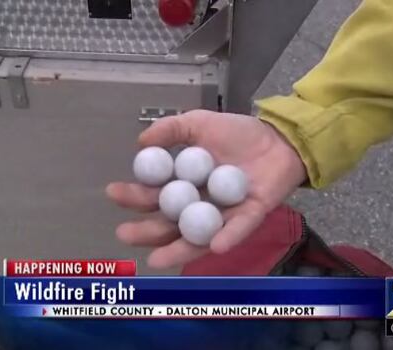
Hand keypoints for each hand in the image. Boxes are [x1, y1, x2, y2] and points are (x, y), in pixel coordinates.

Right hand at [106, 110, 307, 268]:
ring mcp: (225, 214)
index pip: (155, 194)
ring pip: (198, 236)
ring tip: (155, 260)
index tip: (114, 192)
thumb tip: (140, 143)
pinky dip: (227, 237)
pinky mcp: (251, 216)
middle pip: (170, 222)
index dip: (135, 196)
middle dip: (146, 231)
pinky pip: (238, 229)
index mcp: (185, 184)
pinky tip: (214, 246)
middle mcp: (201, 204)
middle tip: (124, 234)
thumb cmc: (238, 133)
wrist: (278, 136)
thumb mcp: (199, 124)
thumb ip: (171, 130)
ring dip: (178, 249)